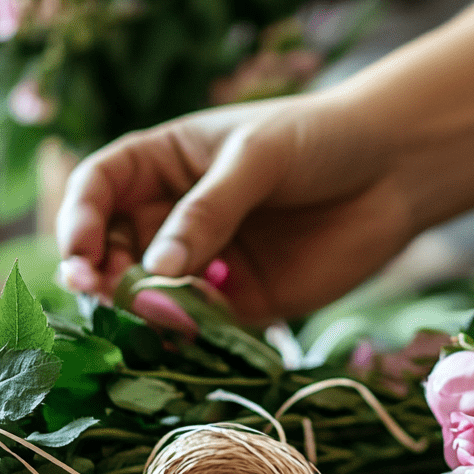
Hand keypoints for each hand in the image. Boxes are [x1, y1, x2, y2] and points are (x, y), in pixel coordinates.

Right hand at [56, 90, 413, 323]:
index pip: (98, 191)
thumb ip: (209, 211)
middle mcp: (176, 217)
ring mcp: (209, 263)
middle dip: (105, 275)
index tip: (79, 253)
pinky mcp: (245, 302)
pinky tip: (195, 331)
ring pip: (156, 296)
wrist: (394, 171)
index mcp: (164, 165)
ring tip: (157, 313)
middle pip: (117, 252)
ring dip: (146, 311)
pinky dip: (193, 333)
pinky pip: (205, 324)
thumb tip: (158, 268)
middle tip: (106, 294)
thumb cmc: (318, 140)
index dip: (79, 221)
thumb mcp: (256, 158)